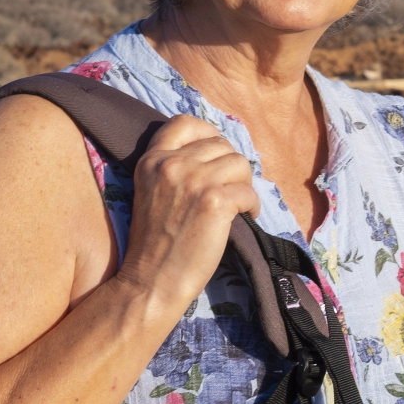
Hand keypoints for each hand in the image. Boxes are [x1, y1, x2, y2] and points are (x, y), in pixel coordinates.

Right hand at [116, 115, 258, 308]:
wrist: (151, 280)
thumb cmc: (157, 241)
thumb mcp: (154, 191)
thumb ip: (176, 168)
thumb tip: (219, 151)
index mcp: (152, 160)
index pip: (184, 123)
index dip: (208, 134)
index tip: (217, 155)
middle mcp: (171, 164)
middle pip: (222, 145)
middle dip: (231, 168)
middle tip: (229, 192)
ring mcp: (194, 180)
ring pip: (240, 163)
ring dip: (244, 185)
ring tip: (236, 205)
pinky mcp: (215, 201)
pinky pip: (250, 192)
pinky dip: (252, 206)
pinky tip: (244, 218)